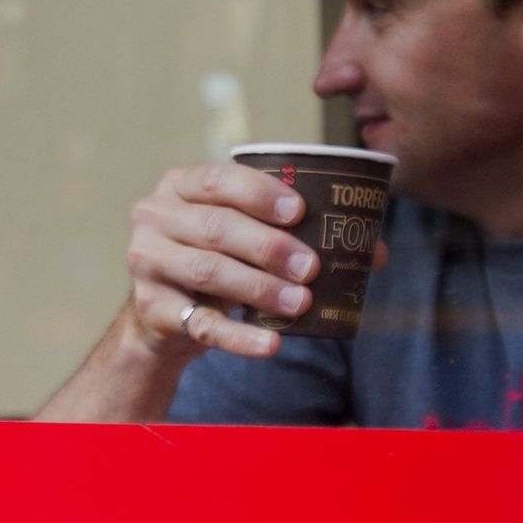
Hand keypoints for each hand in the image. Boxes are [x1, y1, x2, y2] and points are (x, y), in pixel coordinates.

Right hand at [123, 161, 385, 359]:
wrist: (165, 314)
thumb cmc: (216, 258)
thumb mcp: (243, 236)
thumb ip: (295, 232)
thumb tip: (375, 252)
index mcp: (180, 186)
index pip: (218, 180)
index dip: (259, 193)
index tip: (299, 211)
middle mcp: (155, 218)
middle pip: (215, 228)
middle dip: (268, 246)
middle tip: (310, 266)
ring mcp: (147, 264)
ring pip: (208, 272)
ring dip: (259, 288)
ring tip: (301, 301)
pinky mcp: (152, 309)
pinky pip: (201, 325)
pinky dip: (240, 336)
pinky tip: (271, 342)